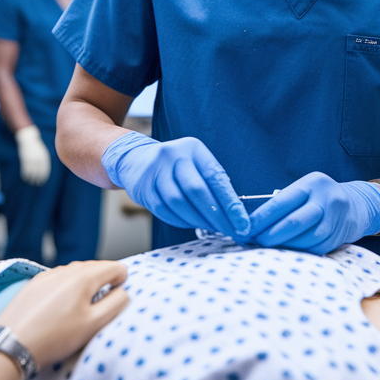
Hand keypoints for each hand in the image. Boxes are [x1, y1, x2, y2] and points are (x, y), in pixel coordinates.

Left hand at [0, 260, 128, 367]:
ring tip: (79, 310)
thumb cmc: (53, 336)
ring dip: (83, 286)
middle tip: (100, 307)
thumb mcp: (94, 324)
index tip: (115, 299)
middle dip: (103, 283)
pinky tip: (58, 309)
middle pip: (95, 267)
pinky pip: (57, 280)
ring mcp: (47, 275)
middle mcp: (65, 270)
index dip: (121, 282)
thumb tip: (123, 292)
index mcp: (84, 277)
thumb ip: (116, 304)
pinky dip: (64, 289)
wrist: (12, 344)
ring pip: (75, 273)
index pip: (115, 267)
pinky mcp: (33, 285)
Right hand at [15, 126, 51, 185]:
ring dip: (31, 178)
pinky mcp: (25, 158)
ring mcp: (31, 159)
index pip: (44, 170)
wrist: (28, 138)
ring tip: (31, 182)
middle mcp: (38, 159)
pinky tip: (25, 178)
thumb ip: (43, 160)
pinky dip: (25, 174)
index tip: (42, 181)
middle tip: (37, 184)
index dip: (43, 176)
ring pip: (31, 171)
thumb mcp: (42, 152)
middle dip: (38, 179)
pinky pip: (25, 168)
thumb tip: (43, 169)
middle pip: (38, 172)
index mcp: (43, 157)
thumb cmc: (36, 146)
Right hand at [101, 132, 248, 238]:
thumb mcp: (196, 164)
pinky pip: (164, 211)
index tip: (243, 223)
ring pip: (179, 203)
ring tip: (213, 229)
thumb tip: (236, 215)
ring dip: (198, 221)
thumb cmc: (177, 166)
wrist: (136, 159)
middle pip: (196, 190)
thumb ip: (213, 184)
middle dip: (216, 216)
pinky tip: (191, 223)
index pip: (215, 177)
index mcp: (193, 148)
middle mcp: (173, 156)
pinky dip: (181, 221)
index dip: (231, 203)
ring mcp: (155, 171)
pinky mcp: (142, 188)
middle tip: (230, 231)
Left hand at [245, 172, 379, 254]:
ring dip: (283, 246)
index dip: (261, 218)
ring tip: (266, 247)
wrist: (354, 205)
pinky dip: (297, 252)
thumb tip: (252, 224)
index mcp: (313, 183)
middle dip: (270, 235)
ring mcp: (336, 219)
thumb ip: (282, 203)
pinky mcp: (338, 237)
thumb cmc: (318, 197)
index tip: (245, 228)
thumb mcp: (303, 190)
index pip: (282, 202)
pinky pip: (314, 248)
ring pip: (305, 238)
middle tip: (253, 241)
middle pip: (294, 222)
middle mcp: (327, 199)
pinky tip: (285, 252)